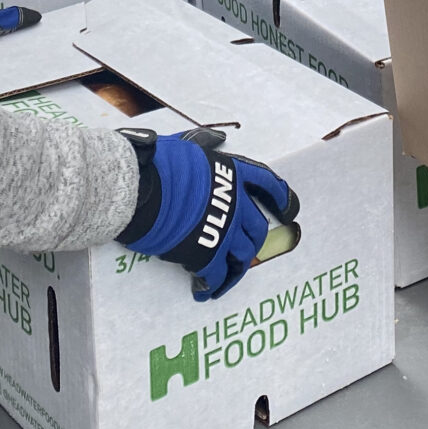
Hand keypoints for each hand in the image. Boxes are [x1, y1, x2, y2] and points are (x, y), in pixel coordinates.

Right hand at [118, 127, 299, 300]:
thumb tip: (217, 137)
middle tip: (243, 253)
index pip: (267, 184)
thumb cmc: (156, 163)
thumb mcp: (186, 145)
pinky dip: (212, 285)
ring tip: (224, 278)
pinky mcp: (205, 253)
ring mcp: (223, 229)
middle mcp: (234, 202)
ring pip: (243, 255)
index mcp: (232, 172)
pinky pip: (217, 275)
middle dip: (252, 242)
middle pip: (257, 228)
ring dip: (236, 269)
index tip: (289, 211)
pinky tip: (203, 291)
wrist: (138, 189)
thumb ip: (204, 143)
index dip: (282, 198)